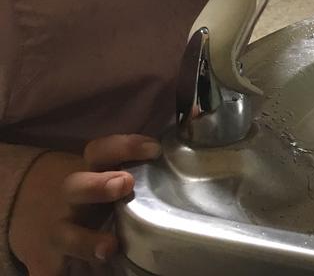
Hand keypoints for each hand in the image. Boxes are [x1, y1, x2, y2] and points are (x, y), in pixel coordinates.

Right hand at [9, 134, 161, 274]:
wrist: (38, 217)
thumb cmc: (93, 198)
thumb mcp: (107, 180)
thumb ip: (133, 175)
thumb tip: (178, 172)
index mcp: (90, 174)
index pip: (101, 151)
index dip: (125, 146)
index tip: (154, 149)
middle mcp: (70, 200)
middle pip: (76, 187)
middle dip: (98, 185)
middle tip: (124, 183)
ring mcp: (57, 232)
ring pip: (66, 235)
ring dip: (85, 240)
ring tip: (108, 248)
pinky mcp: (47, 262)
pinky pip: (53, 270)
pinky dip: (65, 273)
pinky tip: (85, 272)